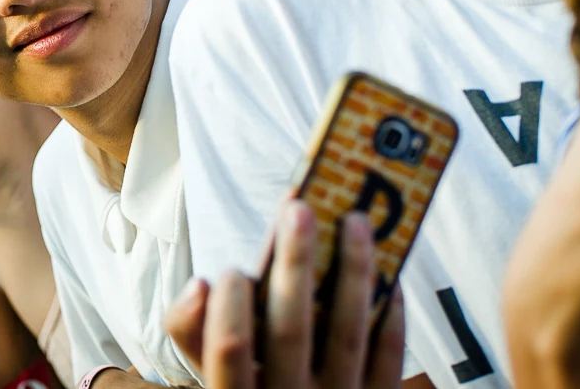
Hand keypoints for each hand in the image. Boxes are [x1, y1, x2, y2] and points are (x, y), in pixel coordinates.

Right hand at [164, 202, 404, 388]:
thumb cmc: (248, 383)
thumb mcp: (208, 369)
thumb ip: (190, 329)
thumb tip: (198, 285)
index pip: (230, 349)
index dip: (228, 308)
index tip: (231, 271)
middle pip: (291, 330)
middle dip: (294, 263)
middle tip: (298, 208)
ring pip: (346, 334)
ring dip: (352, 272)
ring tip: (353, 220)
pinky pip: (388, 357)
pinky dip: (389, 312)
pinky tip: (387, 273)